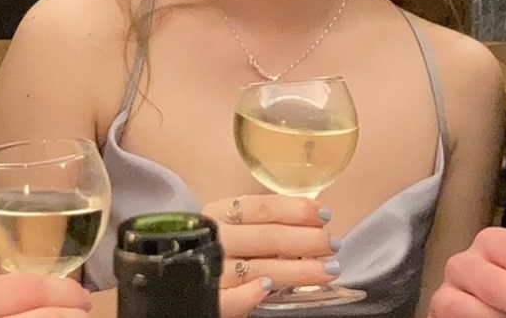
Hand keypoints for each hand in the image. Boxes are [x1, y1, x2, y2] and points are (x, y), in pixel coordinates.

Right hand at [203, 194, 339, 317]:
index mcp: (220, 212)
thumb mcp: (230, 225)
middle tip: (334, 244)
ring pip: (258, 268)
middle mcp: (215, 237)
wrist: (172, 271)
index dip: (296, 209)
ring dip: (297, 270)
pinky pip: (228, 298)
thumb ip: (260, 222)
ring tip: (328, 270)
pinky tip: (269, 290)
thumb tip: (310, 218)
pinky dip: (249, 294)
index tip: (325, 214)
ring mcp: (210, 268)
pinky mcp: (206, 298)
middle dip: (306, 240)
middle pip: (267, 236)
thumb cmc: (213, 244)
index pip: (263, 206)